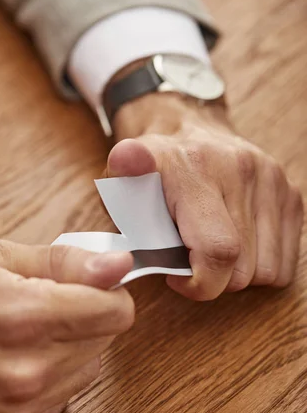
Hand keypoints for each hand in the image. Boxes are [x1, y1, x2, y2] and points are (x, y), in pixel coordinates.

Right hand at [0, 241, 133, 412]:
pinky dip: (48, 383)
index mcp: (25, 316)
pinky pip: (62, 401)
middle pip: (105, 342)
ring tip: (22, 339)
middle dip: (82, 320)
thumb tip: (119, 265)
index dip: (107, 295)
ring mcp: (19, 409)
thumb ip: (65, 261)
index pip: (117, 312)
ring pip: (87, 371)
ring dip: (67, 352)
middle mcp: (27, 370)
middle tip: (40, 310)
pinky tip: (12, 368)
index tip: (90, 290)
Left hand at [108, 92, 303, 299]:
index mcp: (195, 169)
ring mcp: (272, 180)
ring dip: (236, 275)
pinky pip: (284, 263)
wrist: (188, 128)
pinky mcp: (291, 193)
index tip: (176, 278)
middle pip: (242, 270)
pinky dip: (258, 267)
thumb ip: (123, 179)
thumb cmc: (152, 172)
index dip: (199, 284)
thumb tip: (127, 158)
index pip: (218, 251)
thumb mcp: (122, 177)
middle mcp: (240, 168)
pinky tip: (234, 246)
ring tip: (210, 250)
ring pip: (266, 271)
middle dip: (213, 280)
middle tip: (190, 260)